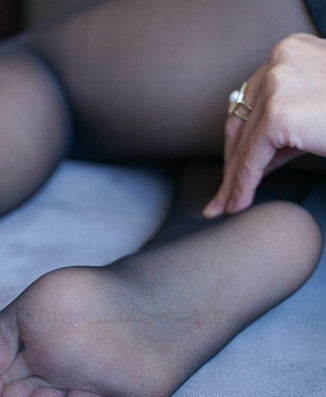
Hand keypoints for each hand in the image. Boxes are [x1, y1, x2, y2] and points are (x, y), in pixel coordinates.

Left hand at [203, 33, 325, 217]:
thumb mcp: (315, 110)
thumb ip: (284, 125)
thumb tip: (250, 161)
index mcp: (291, 50)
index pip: (251, 101)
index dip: (240, 139)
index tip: (232, 167)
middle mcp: (280, 59)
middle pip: (241, 119)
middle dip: (233, 160)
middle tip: (223, 193)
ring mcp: (278, 84)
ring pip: (244, 141)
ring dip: (234, 178)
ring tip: (227, 204)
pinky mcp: (278, 113)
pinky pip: (252, 157)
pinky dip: (243, 184)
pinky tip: (238, 202)